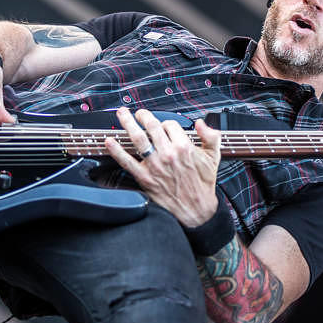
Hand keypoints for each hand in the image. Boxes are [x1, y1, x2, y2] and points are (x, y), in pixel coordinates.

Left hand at [105, 108, 221, 227]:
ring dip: (127, 123)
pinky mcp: (145, 178)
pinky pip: (127, 162)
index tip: (164, 126)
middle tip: (139, 113)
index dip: (166, 123)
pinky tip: (109, 141)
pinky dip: (116, 150)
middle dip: (143, 116)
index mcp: (184, 147)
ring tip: (122, 114)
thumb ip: (211, 137)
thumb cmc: (203, 185)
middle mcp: (168, 154)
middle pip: (151, 126)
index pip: (170, 124)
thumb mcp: (213, 158)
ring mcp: (154, 165)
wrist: (196, 209)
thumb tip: (201, 123)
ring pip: (137, 138)